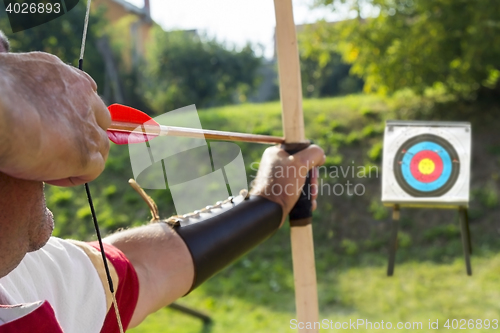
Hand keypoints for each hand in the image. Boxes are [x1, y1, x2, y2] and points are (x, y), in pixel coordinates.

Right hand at [0, 52, 109, 185]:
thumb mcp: (9, 73)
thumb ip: (25, 82)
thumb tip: (17, 91)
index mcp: (65, 75)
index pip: (85, 93)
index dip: (74, 112)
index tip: (54, 123)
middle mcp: (83, 97)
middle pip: (99, 119)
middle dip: (84, 133)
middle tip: (56, 146)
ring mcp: (88, 126)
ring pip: (99, 146)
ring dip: (80, 157)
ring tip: (48, 163)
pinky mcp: (86, 154)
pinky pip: (93, 170)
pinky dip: (75, 175)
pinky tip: (49, 176)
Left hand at [250, 145, 324, 224]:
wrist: (268, 211)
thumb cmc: (281, 185)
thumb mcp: (299, 163)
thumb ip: (313, 153)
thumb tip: (321, 155)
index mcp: (276, 153)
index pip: (300, 149)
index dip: (310, 159)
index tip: (313, 168)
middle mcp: (276, 164)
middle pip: (303, 166)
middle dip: (312, 179)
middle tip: (313, 187)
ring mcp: (278, 179)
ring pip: (303, 180)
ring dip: (311, 189)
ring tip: (312, 198)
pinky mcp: (281, 192)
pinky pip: (298, 191)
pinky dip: (306, 197)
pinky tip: (310, 203)